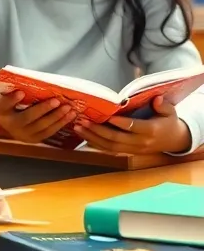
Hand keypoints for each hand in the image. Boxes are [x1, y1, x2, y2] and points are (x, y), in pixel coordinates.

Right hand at [0, 91, 76, 144]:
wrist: (11, 127)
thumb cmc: (11, 110)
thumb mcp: (7, 102)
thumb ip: (12, 97)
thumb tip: (22, 92)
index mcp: (5, 114)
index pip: (5, 106)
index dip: (13, 100)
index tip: (21, 93)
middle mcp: (13, 127)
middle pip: (29, 118)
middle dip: (44, 109)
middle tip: (57, 101)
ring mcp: (25, 135)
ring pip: (43, 126)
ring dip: (58, 117)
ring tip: (68, 108)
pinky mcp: (36, 140)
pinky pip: (50, 132)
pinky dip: (61, 123)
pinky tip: (70, 116)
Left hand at [75, 96, 191, 154]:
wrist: (173, 141)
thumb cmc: (169, 122)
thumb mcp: (170, 112)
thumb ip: (164, 106)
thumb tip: (157, 98)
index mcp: (151, 131)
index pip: (134, 127)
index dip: (121, 123)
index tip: (108, 116)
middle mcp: (141, 142)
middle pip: (117, 139)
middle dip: (98, 130)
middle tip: (83, 121)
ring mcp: (133, 149)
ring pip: (110, 146)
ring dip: (92, 138)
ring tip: (77, 127)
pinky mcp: (128, 152)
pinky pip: (109, 150)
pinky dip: (95, 144)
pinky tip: (83, 136)